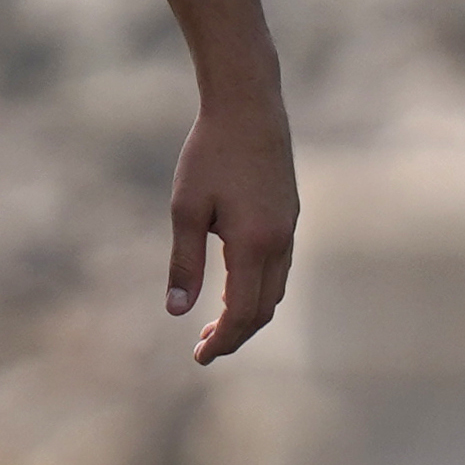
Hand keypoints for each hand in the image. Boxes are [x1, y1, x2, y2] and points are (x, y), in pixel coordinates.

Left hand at [168, 83, 297, 363]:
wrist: (248, 106)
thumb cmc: (210, 154)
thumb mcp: (186, 208)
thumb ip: (184, 263)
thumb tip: (176, 311)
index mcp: (254, 244)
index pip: (242, 312)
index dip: (222, 341)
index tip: (200, 358)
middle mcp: (279, 242)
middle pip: (263, 308)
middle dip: (235, 334)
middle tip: (204, 349)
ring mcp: (288, 229)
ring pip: (275, 290)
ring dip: (248, 313)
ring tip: (216, 325)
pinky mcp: (288, 215)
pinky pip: (278, 268)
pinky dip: (258, 289)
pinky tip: (232, 288)